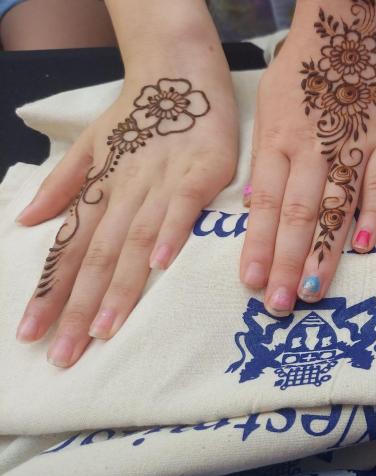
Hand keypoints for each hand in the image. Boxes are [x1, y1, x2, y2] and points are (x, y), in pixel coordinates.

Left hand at [15, 68, 237, 365]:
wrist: (179, 71)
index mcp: (99, 189)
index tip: (30, 333)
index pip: (68, 248)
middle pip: (96, 256)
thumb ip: (62, 184)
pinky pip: (181, 207)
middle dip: (76, 307)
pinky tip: (159, 266)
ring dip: (118, 287)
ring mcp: (160, 182)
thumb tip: (25, 222)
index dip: (49, 291)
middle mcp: (123, 191)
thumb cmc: (139, 115)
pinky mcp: (199, 172)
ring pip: (133, 240)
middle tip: (62, 354)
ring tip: (102, 331)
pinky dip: (170, 234)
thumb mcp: (92, 146)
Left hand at [241, 0, 375, 315]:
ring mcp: (352, 142)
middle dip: (285, 262)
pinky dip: (373, 213)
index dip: (258, 246)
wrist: (347, 24)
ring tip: (313, 291)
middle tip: (277, 304)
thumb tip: (256, 203)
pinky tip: (366, 247)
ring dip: (323, 251)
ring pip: (335, 204)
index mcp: (278, 141)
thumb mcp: (270, 106)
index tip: (250, 283)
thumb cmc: (304, 69)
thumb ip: (265, 157)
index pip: (265, 203)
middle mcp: (311, 147)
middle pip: (297, 213)